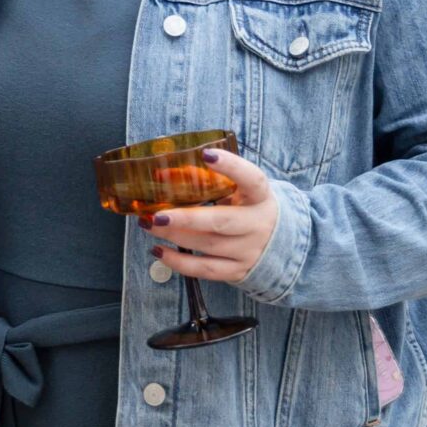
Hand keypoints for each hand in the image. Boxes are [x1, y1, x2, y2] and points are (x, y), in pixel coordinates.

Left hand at [141, 146, 281, 285]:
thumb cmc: (248, 210)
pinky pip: (205, 269)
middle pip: (221, 221)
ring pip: (208, 244)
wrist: (278, 246)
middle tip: (157, 214)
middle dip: (186, 218)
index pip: (252, 179)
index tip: (206, 155)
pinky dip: (179, 262)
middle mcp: (258, 225)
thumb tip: (162, 175)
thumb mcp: (237, 192)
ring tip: (149, 224)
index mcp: (261, 197)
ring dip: (174, 235)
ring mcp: (249, 251)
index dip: (231, 166)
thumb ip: (207, 181)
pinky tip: (159, 251)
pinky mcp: (238, 271)